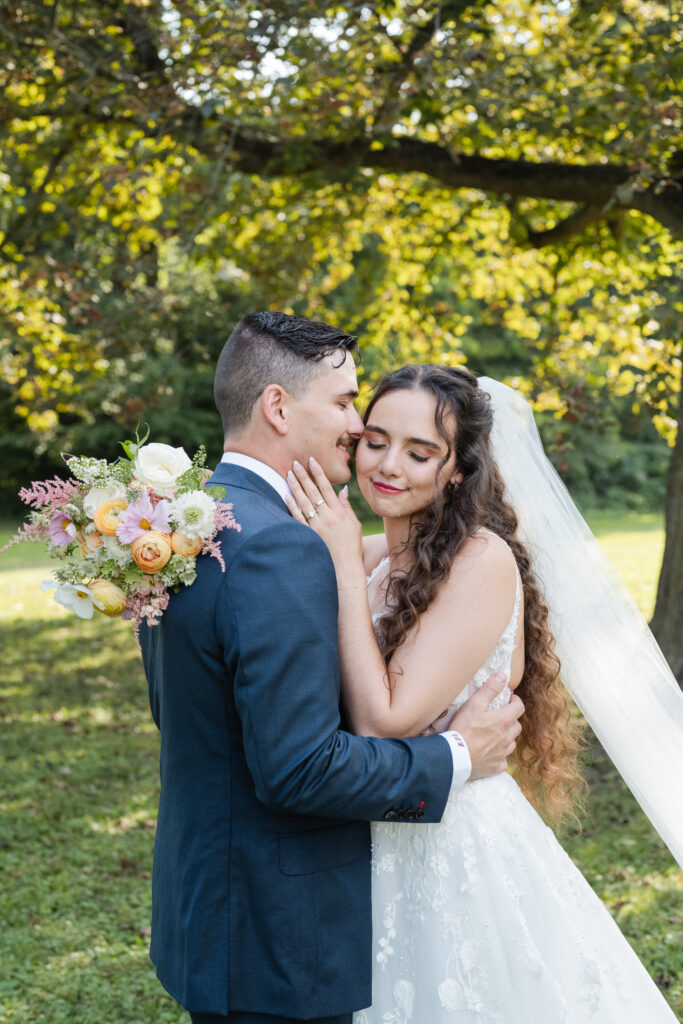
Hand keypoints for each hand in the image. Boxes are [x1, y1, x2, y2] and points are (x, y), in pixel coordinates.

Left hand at [286, 458, 363, 582]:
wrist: (345, 568)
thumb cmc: (352, 546)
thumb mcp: (354, 524)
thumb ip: (346, 507)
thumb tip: (342, 490)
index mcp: (339, 512)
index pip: (327, 487)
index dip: (319, 473)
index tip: (312, 460)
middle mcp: (328, 517)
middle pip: (313, 492)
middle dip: (304, 475)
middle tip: (295, 462)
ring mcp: (317, 526)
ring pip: (304, 502)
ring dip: (295, 487)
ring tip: (289, 474)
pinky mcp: (309, 535)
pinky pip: (298, 518)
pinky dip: (292, 506)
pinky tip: (286, 495)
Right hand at [449, 672, 523, 780]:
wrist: (454, 757)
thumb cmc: (463, 729)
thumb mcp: (474, 703)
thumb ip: (490, 689)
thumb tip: (502, 676)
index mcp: (504, 720)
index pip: (519, 707)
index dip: (515, 701)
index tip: (509, 699)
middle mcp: (507, 737)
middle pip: (517, 725)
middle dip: (511, 719)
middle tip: (499, 716)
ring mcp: (503, 753)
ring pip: (511, 742)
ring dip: (506, 737)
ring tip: (494, 734)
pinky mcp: (496, 766)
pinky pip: (503, 759)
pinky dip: (499, 754)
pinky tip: (489, 752)